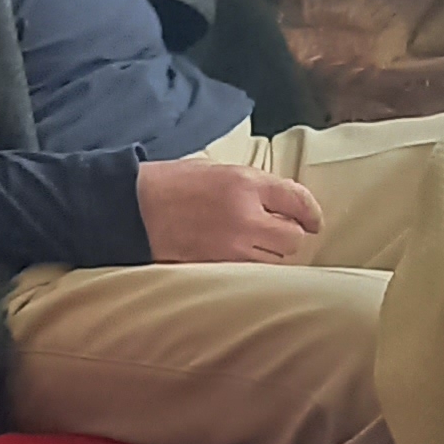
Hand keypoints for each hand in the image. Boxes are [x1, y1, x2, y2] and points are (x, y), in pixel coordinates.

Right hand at [136, 155, 321, 265]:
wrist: (130, 208)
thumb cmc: (170, 184)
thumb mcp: (216, 169)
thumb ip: (252, 185)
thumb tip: (282, 204)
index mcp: (245, 183)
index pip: (298, 201)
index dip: (311, 214)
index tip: (313, 223)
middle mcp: (245, 216)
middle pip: (292, 238)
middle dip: (286, 236)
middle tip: (273, 232)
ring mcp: (231, 247)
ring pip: (273, 261)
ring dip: (268, 255)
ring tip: (248, 245)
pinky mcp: (216, 269)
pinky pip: (250, 274)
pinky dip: (249, 269)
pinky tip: (235, 257)